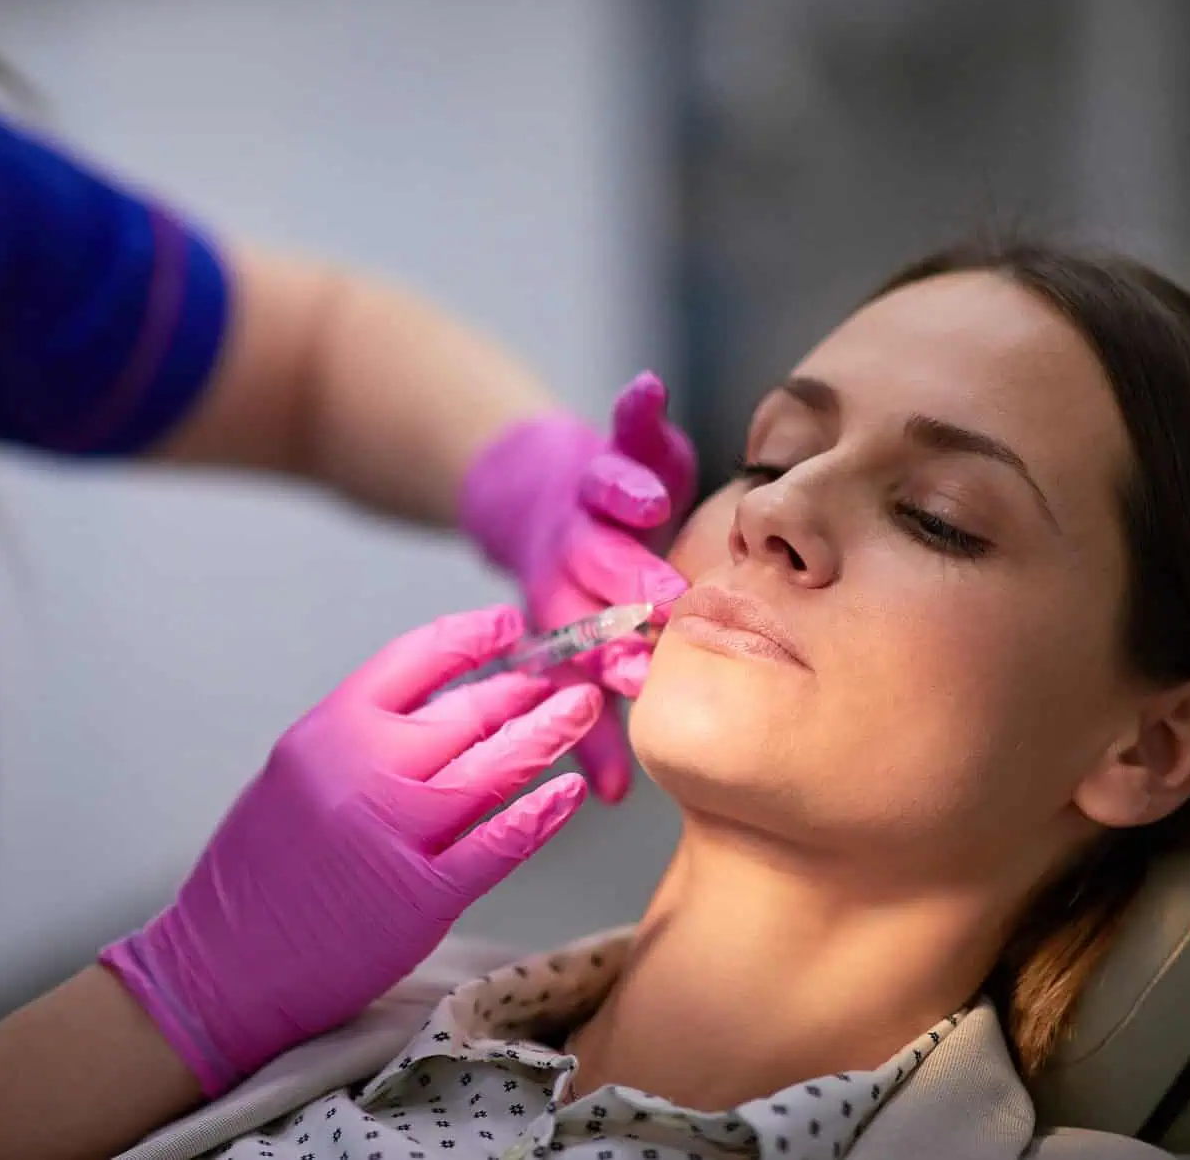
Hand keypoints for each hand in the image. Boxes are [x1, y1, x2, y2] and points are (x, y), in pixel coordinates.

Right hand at [100, 606, 600, 1096]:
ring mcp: (395, 832)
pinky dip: (541, 814)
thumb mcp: (296, 771)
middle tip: (566, 675)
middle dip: (526, 688)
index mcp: (328, 729)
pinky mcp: (422, 896)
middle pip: (468, 710)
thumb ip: (361, 734)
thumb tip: (441, 700)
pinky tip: (570, 793)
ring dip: (548, 734)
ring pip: (495, 767)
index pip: (416, 657)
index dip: (472, 636)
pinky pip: (499, 843)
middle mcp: (364, 768)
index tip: (508, 625)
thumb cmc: (260, 871)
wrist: (223, 967)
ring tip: (582, 711)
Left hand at [459, 371, 696, 801]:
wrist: (529, 497)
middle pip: (597, 570)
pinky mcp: (609, 448)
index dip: (610, 659)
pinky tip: (646, 390)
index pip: (589, 638)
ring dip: (624, 501)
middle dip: (627, 586)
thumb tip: (612, 799)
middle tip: (661, 604)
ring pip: (604, 500)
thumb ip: (595, 717)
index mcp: (567, 607)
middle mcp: (575, 553)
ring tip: (650, 504)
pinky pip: (625, 429)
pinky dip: (637, 409)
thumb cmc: (575, 588)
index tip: (636, 681)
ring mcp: (591, 498)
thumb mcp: (576, 651)